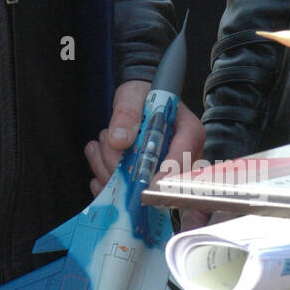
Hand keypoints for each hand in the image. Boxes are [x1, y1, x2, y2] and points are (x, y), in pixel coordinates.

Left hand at [84, 79, 204, 196]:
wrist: (137, 102)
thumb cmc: (142, 96)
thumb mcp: (132, 95)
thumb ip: (127, 114)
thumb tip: (119, 140)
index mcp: (189, 132)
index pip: (181, 159)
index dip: (161, 175)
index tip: (140, 184)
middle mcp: (185, 157)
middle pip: (158, 180)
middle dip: (125, 170)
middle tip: (106, 143)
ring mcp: (168, 172)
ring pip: (139, 188)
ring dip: (111, 171)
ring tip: (102, 144)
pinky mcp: (151, 182)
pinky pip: (129, 194)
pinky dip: (108, 181)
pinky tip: (99, 162)